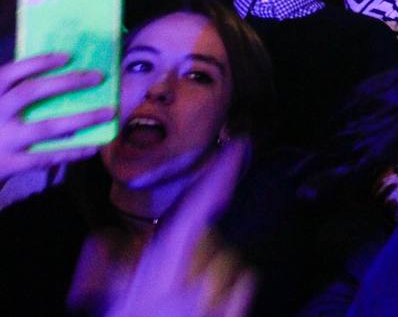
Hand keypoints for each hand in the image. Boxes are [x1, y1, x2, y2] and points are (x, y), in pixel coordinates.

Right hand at [0, 54, 113, 180]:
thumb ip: (12, 94)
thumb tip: (58, 76)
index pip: (11, 73)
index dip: (38, 62)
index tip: (67, 56)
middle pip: (30, 92)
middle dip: (67, 83)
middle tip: (97, 77)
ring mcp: (2, 139)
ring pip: (46, 127)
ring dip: (82, 119)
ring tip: (109, 112)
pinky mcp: (8, 164)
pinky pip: (46, 157)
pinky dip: (71, 152)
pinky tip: (92, 148)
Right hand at [104, 141, 254, 316]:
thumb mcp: (105, 298)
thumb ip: (103, 264)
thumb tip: (102, 241)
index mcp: (163, 264)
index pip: (198, 209)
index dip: (220, 176)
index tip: (241, 146)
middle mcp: (196, 276)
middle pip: (213, 241)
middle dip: (198, 252)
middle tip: (168, 280)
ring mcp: (218, 297)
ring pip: (233, 264)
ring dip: (215, 275)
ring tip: (184, 303)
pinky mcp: (234, 313)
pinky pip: (246, 283)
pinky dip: (233, 291)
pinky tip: (208, 310)